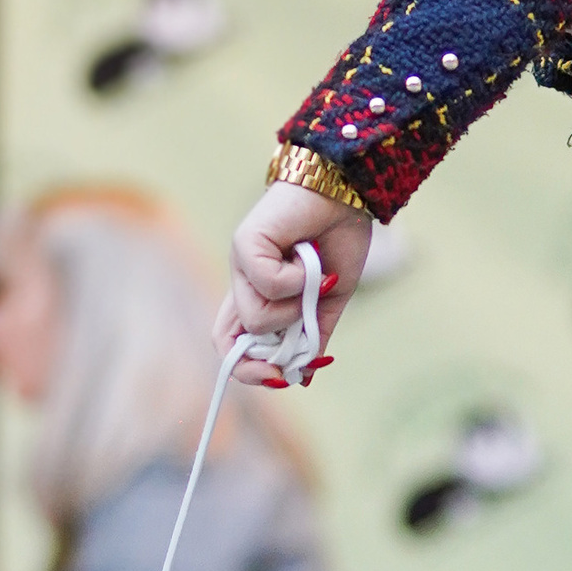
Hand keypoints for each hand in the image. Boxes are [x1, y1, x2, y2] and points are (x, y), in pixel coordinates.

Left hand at [221, 180, 370, 382]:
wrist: (346, 193)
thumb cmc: (338, 238)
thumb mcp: (331, 299)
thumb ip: (315, 335)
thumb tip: (303, 376)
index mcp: (258, 295)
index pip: (232, 343)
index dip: (248, 369)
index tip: (281, 377)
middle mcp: (242, 281)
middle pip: (225, 339)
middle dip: (256, 362)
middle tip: (283, 365)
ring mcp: (240, 263)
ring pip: (255, 319)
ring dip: (293, 309)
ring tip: (313, 279)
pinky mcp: (244, 244)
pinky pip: (268, 284)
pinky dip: (297, 279)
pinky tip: (307, 256)